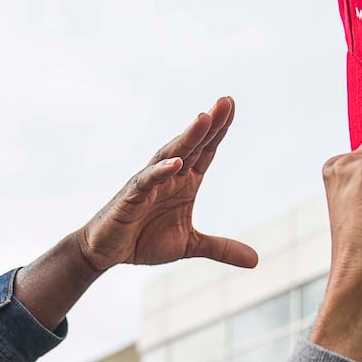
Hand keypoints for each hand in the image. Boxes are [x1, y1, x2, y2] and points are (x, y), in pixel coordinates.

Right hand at [75, 97, 257, 271]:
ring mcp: (149, 183)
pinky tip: (177, 162)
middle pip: (192, 145)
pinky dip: (162, 171)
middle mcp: (168, 176)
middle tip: (226, 101)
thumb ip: (220, 248)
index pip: (205, 151)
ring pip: (170, 155)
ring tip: (204, 119)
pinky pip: (147, 181)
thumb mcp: (189, 246)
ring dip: (187, 137)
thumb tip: (255, 260)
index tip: (232, 108)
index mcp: (185, 182)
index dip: (219, 132)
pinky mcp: (131, 197)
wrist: (106, 252)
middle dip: (209, 124)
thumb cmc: (143, 240)